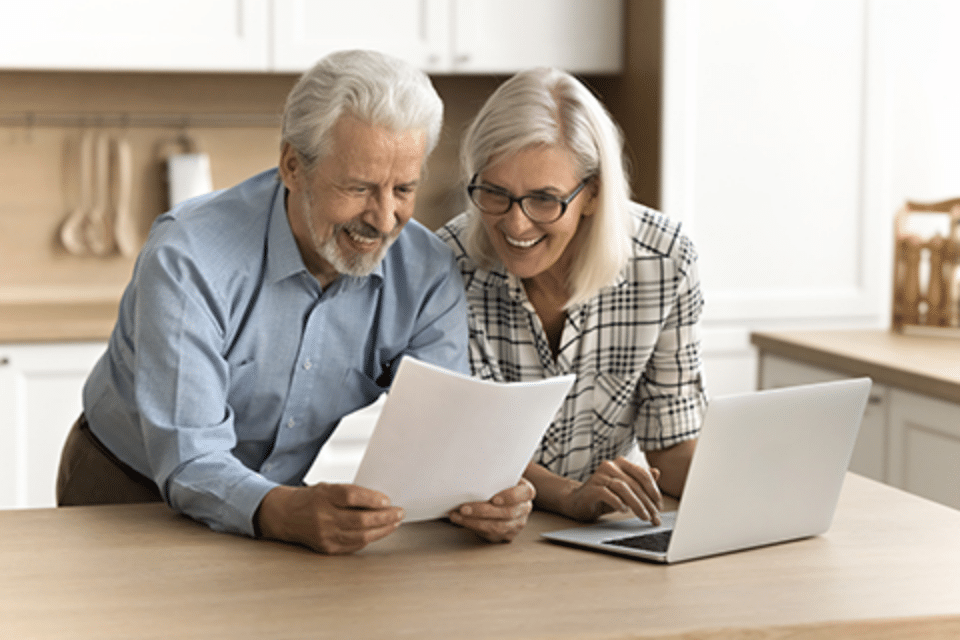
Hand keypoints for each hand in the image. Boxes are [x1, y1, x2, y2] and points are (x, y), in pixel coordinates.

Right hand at [256, 483, 403, 553]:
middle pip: (360, 520)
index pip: (352, 497)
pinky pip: (354, 545)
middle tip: (399, 513)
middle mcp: (323, 517)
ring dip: (382, 530)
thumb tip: (380, 501)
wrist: (286, 516)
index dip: (372, 499)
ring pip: (360, 536)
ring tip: (394, 523)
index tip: (388, 500)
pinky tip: (378, 532)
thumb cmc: (311, 499)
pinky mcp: (327, 548)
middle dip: (384, 517)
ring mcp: (325, 535)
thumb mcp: (329, 487)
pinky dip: (369, 538)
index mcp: (324, 496)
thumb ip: (351, 493)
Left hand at [448, 478, 534, 542]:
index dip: (510, 497)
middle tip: (464, 508)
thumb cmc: (499, 483)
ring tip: (458, 515)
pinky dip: (473, 527)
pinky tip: (461, 520)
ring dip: (474, 522)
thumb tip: (473, 472)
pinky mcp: (507, 535)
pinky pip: (490, 535)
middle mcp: (525, 509)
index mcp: (526, 491)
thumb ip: (494, 474)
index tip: (494, 499)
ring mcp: (517, 524)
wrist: (501, 494)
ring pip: (497, 527)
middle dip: (482, 511)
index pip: (524, 494)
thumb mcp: (501, 475)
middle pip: (507, 513)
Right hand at [566, 457, 663, 524]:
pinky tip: (624, 511)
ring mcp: (599, 476)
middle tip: (655, 516)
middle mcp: (610, 466)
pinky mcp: (591, 488)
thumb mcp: (625, 489)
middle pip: (634, 484)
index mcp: (620, 463)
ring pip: (623, 488)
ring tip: (644, 517)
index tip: (659, 506)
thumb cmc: (603, 495)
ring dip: (637, 504)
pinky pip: (607, 494)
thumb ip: (639, 481)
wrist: (577, 502)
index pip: (642, 474)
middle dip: (647, 502)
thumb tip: (657, 472)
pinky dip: (618, 503)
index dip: (654, 491)